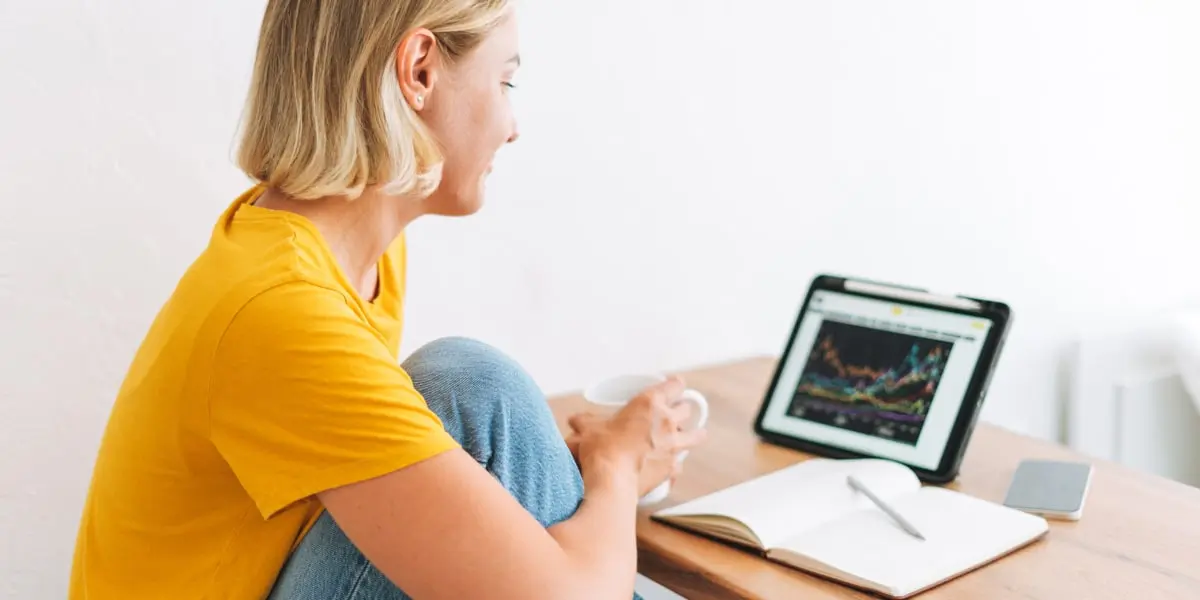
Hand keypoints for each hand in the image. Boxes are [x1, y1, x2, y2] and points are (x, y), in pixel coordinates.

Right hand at [568, 376, 707, 496]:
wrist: (610, 478)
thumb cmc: (601, 448)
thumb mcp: (587, 428)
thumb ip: (583, 421)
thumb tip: (574, 420)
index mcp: (649, 403)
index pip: (674, 385)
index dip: (674, 385)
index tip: (672, 386)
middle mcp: (667, 421)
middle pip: (687, 409)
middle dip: (682, 410)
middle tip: (674, 414)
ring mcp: (673, 445)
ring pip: (696, 435)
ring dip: (693, 434)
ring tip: (688, 437)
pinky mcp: (672, 467)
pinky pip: (681, 464)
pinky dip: (676, 465)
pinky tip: (670, 467)